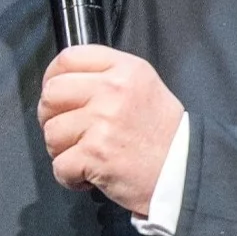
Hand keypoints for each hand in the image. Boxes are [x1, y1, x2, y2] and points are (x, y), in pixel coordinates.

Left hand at [36, 46, 184, 212]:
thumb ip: (107, 77)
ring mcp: (103, 122)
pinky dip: (69, 177)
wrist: (185, 173)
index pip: (68, 58)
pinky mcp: (96, 154)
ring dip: (61, 151)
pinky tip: (89, 176)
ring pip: (51, 132)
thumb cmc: (163, 135)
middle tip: (68, 133)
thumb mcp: (143, 87)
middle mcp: (112, 90)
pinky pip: (59, 165)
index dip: (52, 78)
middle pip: (51, 94)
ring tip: (85, 156)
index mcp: (125, 69)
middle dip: (51, 117)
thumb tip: (64, 83)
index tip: (57, 97)